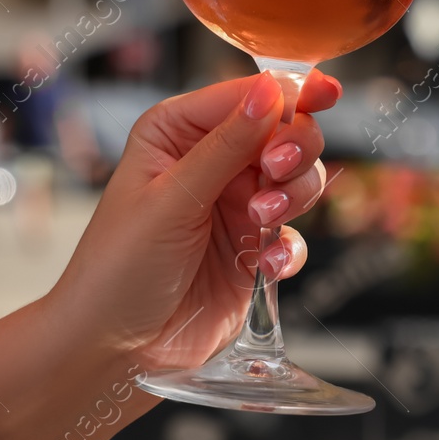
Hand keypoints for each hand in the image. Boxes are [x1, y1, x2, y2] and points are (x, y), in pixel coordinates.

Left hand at [47, 71, 338, 371]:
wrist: (113, 350)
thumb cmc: (119, 268)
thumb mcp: (172, 198)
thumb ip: (227, 144)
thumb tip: (272, 89)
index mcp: (179, 132)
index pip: (247, 96)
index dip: (289, 93)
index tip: (324, 94)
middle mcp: (211, 162)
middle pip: (285, 132)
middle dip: (293, 149)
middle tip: (275, 170)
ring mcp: (235, 206)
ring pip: (298, 179)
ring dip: (293, 196)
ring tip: (263, 221)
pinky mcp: (252, 249)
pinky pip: (294, 234)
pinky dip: (289, 248)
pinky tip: (267, 266)